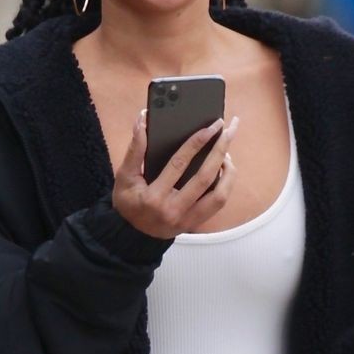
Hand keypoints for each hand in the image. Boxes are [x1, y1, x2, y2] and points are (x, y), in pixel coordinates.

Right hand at [113, 112, 238, 238]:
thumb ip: (134, 149)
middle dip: (220, 150)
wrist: (132, 234)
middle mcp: (174, 210)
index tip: (211, 126)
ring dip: (228, 172)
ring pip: (219, 196)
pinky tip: (223, 169)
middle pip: (205, 178)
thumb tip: (142, 119)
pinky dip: (225, 184)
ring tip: (227, 152)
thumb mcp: (124, 176)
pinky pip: (218, 203)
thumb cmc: (128, 202)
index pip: (179, 165)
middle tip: (229, 130)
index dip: (197, 143)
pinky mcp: (195, 223)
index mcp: (154, 197)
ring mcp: (187, 220)